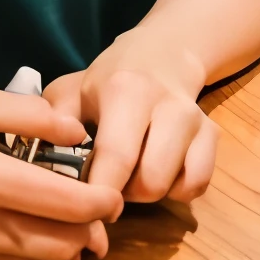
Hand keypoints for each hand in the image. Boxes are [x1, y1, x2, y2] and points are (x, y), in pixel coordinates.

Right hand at [0, 84, 123, 259]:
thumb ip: (25, 113)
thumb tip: (76, 130)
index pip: (65, 204)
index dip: (102, 201)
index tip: (113, 188)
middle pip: (63, 242)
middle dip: (92, 226)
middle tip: (99, 201)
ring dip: (70, 242)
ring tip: (71, 212)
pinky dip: (39, 251)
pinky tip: (36, 223)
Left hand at [44, 34, 218, 204]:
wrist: (161, 54)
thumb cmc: (108, 79)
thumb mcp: (72, 90)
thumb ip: (53, 123)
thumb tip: (44, 162)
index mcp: (125, 91)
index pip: (116, 156)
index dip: (100, 191)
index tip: (86, 205)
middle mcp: (167, 105)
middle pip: (151, 182)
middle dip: (126, 195)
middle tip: (109, 183)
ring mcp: (196, 120)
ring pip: (178, 187)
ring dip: (151, 193)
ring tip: (131, 174)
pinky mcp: (214, 134)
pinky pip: (198, 185)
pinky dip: (177, 190)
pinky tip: (159, 172)